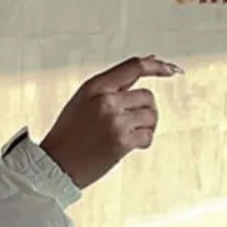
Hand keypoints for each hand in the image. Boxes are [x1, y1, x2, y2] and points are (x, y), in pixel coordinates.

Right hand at [40, 55, 182, 189]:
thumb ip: (112, 86)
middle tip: (132, 123)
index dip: (156, 66)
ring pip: (150, 116)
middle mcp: (105, 101)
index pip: (133, 67)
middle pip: (147, 96)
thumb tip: (148, 62)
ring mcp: (114, 121)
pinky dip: (143, 142)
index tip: (171, 69)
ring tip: (127, 135)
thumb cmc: (68, 134)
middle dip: (145, 110)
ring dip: (146, 127)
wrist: (55, 164)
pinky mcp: (121, 142)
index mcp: (94, 87)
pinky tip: (128, 146)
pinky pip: (147, 136)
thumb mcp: (83, 101)